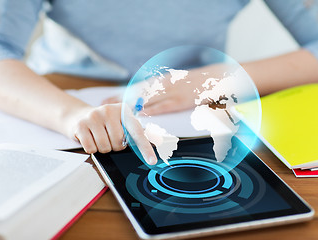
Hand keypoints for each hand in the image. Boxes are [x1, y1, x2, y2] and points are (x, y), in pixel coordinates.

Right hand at [67, 103, 156, 164]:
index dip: (145, 148)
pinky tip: (90, 138)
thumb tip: (158, 140)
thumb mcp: (121, 123)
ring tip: (99, 137)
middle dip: (115, 146)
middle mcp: (109, 110)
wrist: (79, 116)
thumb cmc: (105, 122)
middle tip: (109, 137)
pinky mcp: (81, 125)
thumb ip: (138, 131)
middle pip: (118, 143)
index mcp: (123, 110)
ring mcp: (94, 116)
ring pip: (105, 147)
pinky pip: (91, 148)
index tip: (152, 161)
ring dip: (103, 148)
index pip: (137, 132)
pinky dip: (91, 148)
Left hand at [103, 64, 234, 115]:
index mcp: (161, 82)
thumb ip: (161, 92)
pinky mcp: (180, 100)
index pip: (135, 88)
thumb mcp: (176, 83)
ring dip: (130, 105)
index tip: (105, 100)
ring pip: (146, 98)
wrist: (215, 78)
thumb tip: (146, 103)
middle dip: (119, 99)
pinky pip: (163, 105)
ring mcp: (171, 92)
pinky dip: (151, 109)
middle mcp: (162, 86)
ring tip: (114, 111)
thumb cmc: (195, 83)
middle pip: (136, 93)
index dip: (119, 94)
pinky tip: (140, 113)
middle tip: (102, 106)